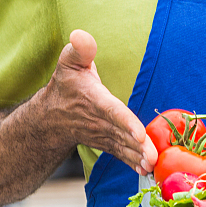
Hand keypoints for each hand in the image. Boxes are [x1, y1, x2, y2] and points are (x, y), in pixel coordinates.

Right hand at [45, 29, 156, 174]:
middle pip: (122, 134)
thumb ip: (79, 50)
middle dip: (137, 146)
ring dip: (138, 158)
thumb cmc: (65, 86)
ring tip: (153, 166)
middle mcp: (99, 121)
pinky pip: (121, 155)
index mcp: (94, 100)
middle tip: (153, 157)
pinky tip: (147, 171)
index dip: (125, 122)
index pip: (112, 111)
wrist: (51, 118)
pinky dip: (133, 164)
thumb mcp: (68, 63)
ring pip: (123, 148)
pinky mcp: (108, 144)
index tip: (138, 134)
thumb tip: (80, 35)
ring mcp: (103, 136)